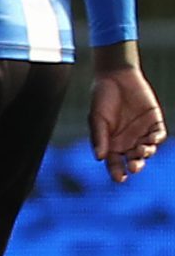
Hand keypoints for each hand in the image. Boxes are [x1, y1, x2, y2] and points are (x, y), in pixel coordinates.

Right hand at [90, 66, 163, 182]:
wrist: (116, 76)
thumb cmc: (102, 98)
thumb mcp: (96, 119)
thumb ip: (99, 138)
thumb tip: (100, 158)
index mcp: (111, 143)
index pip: (114, 163)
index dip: (117, 172)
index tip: (119, 178)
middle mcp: (127, 141)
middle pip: (133, 159)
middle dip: (135, 165)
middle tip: (134, 166)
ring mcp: (142, 132)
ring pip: (147, 149)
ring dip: (146, 153)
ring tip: (142, 151)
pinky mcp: (154, 122)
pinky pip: (158, 135)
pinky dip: (157, 139)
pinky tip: (152, 140)